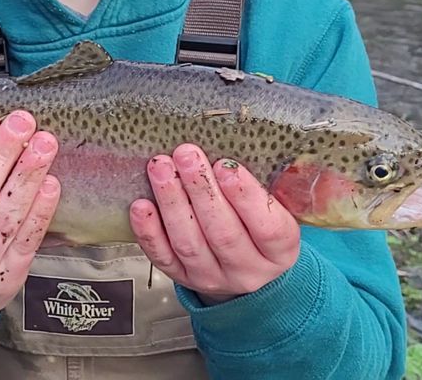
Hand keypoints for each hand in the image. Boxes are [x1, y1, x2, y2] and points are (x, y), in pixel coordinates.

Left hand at [129, 144, 299, 304]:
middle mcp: (248, 270)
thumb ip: (265, 187)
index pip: (268, 228)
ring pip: (189, 243)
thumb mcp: (277, 209)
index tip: (226, 166)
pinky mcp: (184, 278)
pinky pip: (163, 257)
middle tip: (187, 156)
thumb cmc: (260, 227)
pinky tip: (142, 205)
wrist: (246, 266)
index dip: (246, 197)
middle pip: (223, 233)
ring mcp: (213, 278)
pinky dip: (150, 231)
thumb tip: (236, 144)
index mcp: (280, 252)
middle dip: (201, 190)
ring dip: (172, 202)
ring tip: (162, 168)